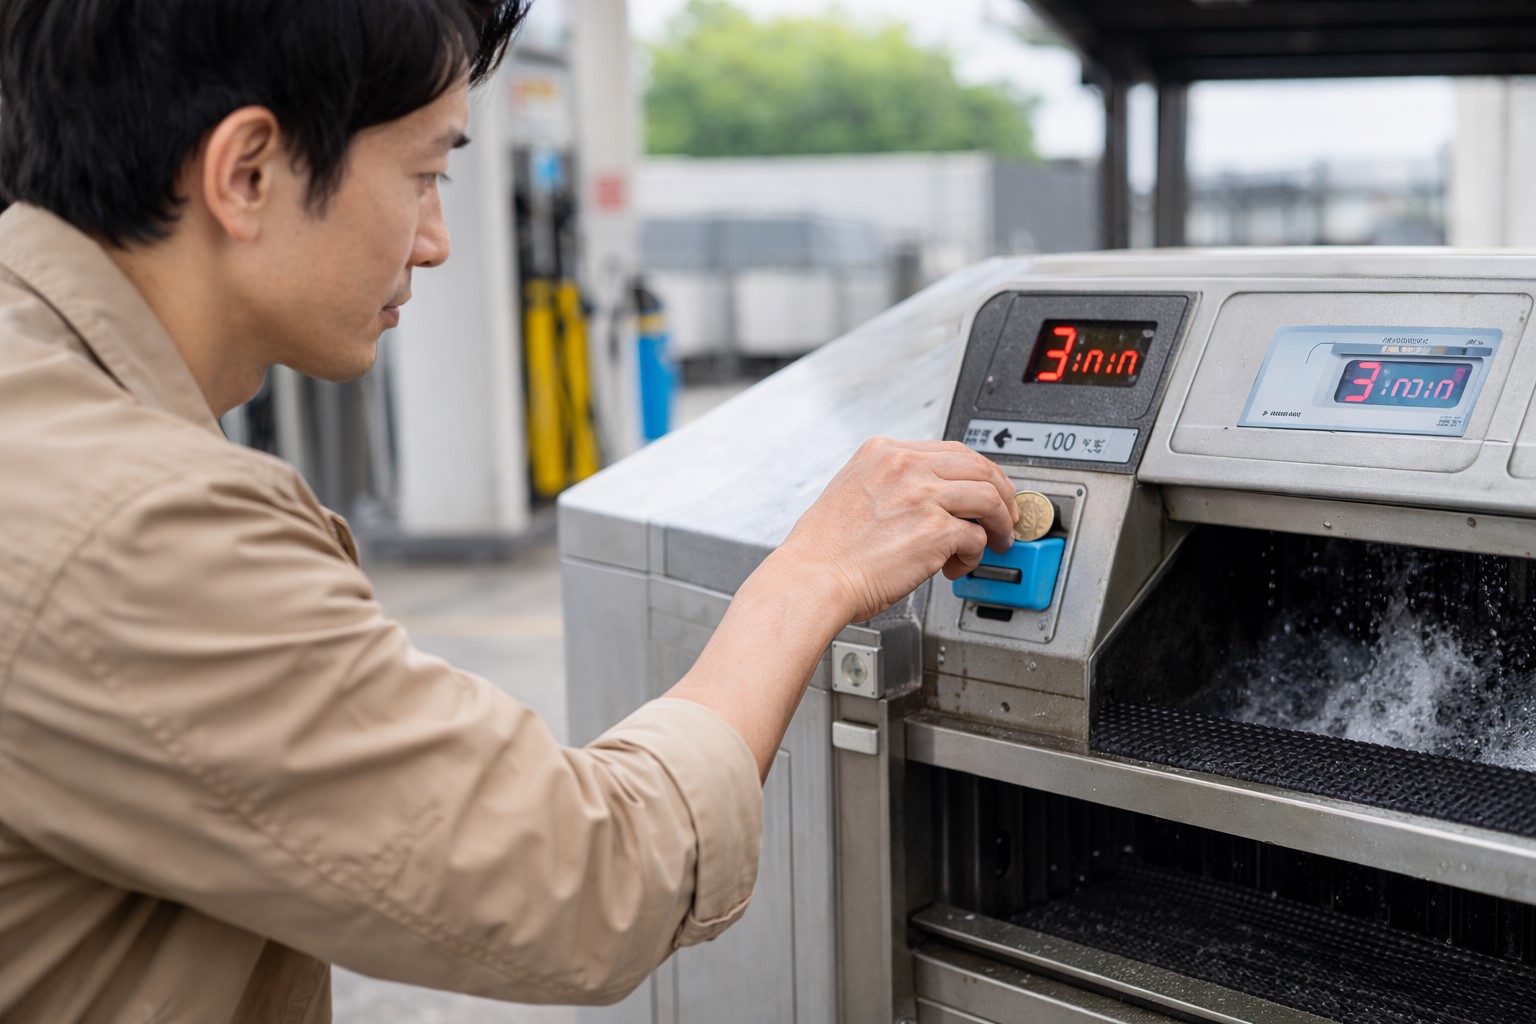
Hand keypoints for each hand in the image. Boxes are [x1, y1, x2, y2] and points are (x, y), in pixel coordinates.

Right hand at [772, 437, 1017, 623]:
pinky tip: (957, 565)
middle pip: (979, 466)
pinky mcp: (935, 530)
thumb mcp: (853, 489)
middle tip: (1005, 515)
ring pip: (989, 497)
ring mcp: (922, 496)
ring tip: (995, 541)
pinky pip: (976, 537)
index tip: (987, 489)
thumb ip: (892, 483)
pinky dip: (975, 554)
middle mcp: (905, 466)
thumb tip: (933, 497)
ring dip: (999, 523)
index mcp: (883, 452)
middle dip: (1002, 493)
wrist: (812, 578)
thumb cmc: (825, 548)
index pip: (951, 450)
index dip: (978, 472)